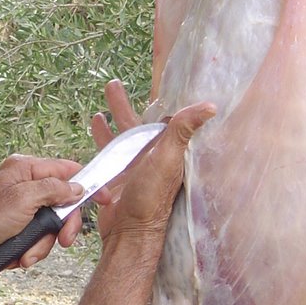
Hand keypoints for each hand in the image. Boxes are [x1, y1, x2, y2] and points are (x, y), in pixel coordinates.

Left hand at [0, 155, 92, 269]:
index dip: (87, 184)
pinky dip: (31, 251)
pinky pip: (37, 240)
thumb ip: (53, 190)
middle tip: (64, 241)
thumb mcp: (23, 199)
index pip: (67, 170)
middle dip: (62, 227)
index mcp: (26, 170)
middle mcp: (26, 186)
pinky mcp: (18, 228)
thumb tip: (76, 188)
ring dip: (42, 245)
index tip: (104, 199)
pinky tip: (19, 256)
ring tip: (26, 253)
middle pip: (63, 204)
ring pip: (51, 227)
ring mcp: (22, 209)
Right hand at [91, 80, 214, 242]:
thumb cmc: (151, 198)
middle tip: (114, 82)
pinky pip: (106, 149)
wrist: (128, 231)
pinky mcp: (115, 174)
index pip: (167, 115)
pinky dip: (101, 134)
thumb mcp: (168, 160)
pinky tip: (95, 121)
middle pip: (138, 120)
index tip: (167, 74)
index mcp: (166, 147)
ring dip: (115, 113)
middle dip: (127, 102)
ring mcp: (132, 163)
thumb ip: (183, 131)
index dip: (165, 97)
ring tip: (107, 91)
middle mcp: (150, 153)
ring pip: (122, 131)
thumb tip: (210, 105)